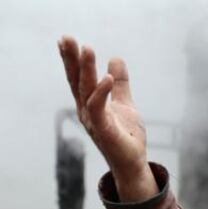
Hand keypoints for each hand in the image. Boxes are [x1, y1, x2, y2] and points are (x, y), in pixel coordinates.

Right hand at [58, 36, 156, 201]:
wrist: (133, 162)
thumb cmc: (126, 136)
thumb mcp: (125, 103)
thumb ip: (120, 83)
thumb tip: (115, 59)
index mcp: (90, 103)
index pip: (79, 78)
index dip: (72, 60)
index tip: (66, 40)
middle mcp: (87, 110)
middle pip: (77, 81)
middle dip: (72, 59)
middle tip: (67, 38)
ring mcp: (94, 120)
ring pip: (86, 91)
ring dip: (86, 70)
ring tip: (87, 49)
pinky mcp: (104, 130)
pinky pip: (99, 108)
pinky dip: (102, 92)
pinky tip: (106, 78)